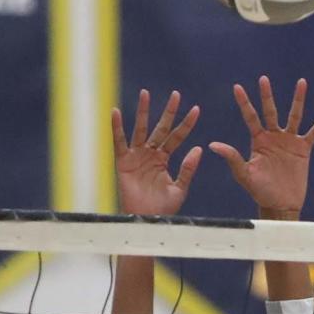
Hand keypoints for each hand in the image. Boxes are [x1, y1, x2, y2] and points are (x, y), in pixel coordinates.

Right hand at [112, 90, 202, 215]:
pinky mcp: (123, 161)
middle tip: (176, 94)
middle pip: (161, 128)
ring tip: (146, 93)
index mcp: (165, 159)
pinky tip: (114, 111)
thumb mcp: (180, 188)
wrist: (147, 220)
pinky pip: (119, 142)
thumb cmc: (163, 208)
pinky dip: (116, 127)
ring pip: (140, 129)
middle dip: (168, 112)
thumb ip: (188, 168)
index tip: (197, 109)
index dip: (186, 124)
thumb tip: (199, 148)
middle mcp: (151, 154)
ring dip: (143, 111)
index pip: (177, 137)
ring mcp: (137, 156)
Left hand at [210, 76, 313, 216]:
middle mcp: (273, 137)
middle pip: (270, 111)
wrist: (280, 204)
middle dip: (267, 95)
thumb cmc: (260, 192)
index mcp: (258, 140)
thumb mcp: (244, 175)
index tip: (237, 87)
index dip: (244, 103)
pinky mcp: (303, 149)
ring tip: (302, 82)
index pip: (250, 117)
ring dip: (298, 99)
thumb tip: (212, 144)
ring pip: (294, 116)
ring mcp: (289, 141)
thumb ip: (232, 158)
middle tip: (263, 79)